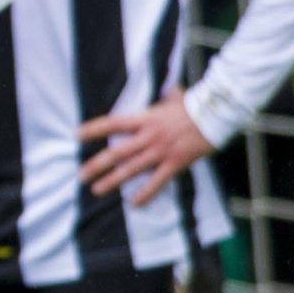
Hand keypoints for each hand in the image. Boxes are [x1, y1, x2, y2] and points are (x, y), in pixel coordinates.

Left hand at [78, 89, 214, 206]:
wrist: (216, 114)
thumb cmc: (195, 105)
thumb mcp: (174, 97)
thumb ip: (166, 96)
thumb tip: (170, 89)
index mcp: (145, 119)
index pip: (112, 123)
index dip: (93, 129)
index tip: (77, 135)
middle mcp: (148, 136)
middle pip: (116, 152)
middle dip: (96, 165)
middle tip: (81, 175)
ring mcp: (160, 151)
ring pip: (131, 169)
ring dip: (112, 181)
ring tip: (97, 190)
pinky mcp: (175, 163)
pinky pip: (156, 182)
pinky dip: (145, 194)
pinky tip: (134, 203)